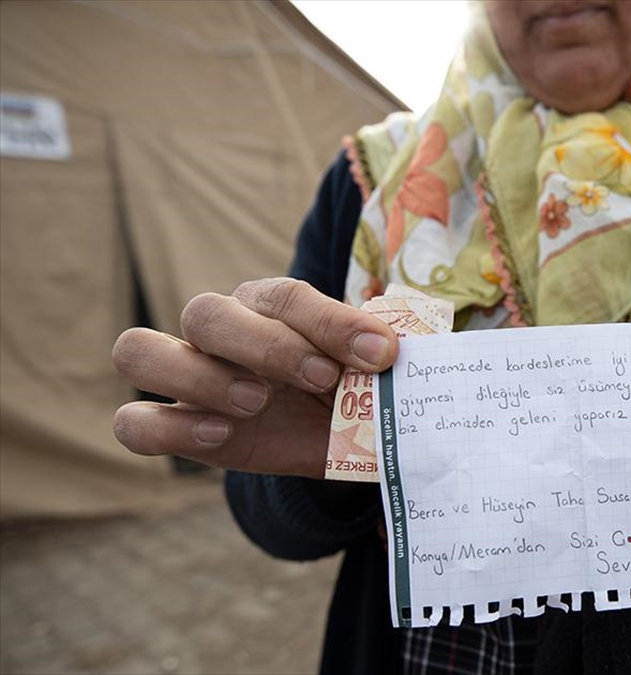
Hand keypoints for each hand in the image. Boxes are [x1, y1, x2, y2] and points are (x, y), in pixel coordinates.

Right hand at [112, 278, 397, 477]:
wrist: (342, 438)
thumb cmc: (357, 388)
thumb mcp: (374, 370)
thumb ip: (379, 353)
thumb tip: (393, 347)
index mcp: (272, 304)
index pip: (286, 296)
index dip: (331, 323)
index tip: (381, 354)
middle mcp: (221, 330)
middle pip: (203, 312)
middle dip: (266, 346)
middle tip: (321, 380)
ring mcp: (188, 377)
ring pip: (138, 351)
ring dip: (199, 377)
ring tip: (255, 404)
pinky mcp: (176, 428)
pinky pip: (132, 423)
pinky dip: (168, 428)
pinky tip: (221, 434)